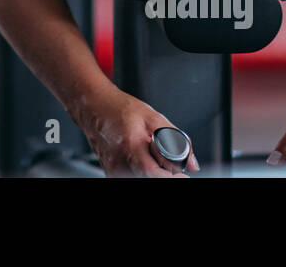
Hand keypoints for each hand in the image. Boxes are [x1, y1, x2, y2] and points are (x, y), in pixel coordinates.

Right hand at [78, 86, 201, 176]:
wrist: (93, 107)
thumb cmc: (120, 109)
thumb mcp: (153, 118)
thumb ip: (176, 140)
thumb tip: (192, 164)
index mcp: (131, 146)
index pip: (153, 172)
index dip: (171, 176)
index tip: (181, 174)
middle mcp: (119, 163)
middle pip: (149, 178)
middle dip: (163, 174)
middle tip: (168, 164)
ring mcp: (113, 170)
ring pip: (141, 178)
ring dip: (152, 173)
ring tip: (151, 156)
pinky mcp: (110, 173)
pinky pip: (132, 177)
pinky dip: (141, 172)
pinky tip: (140, 159)